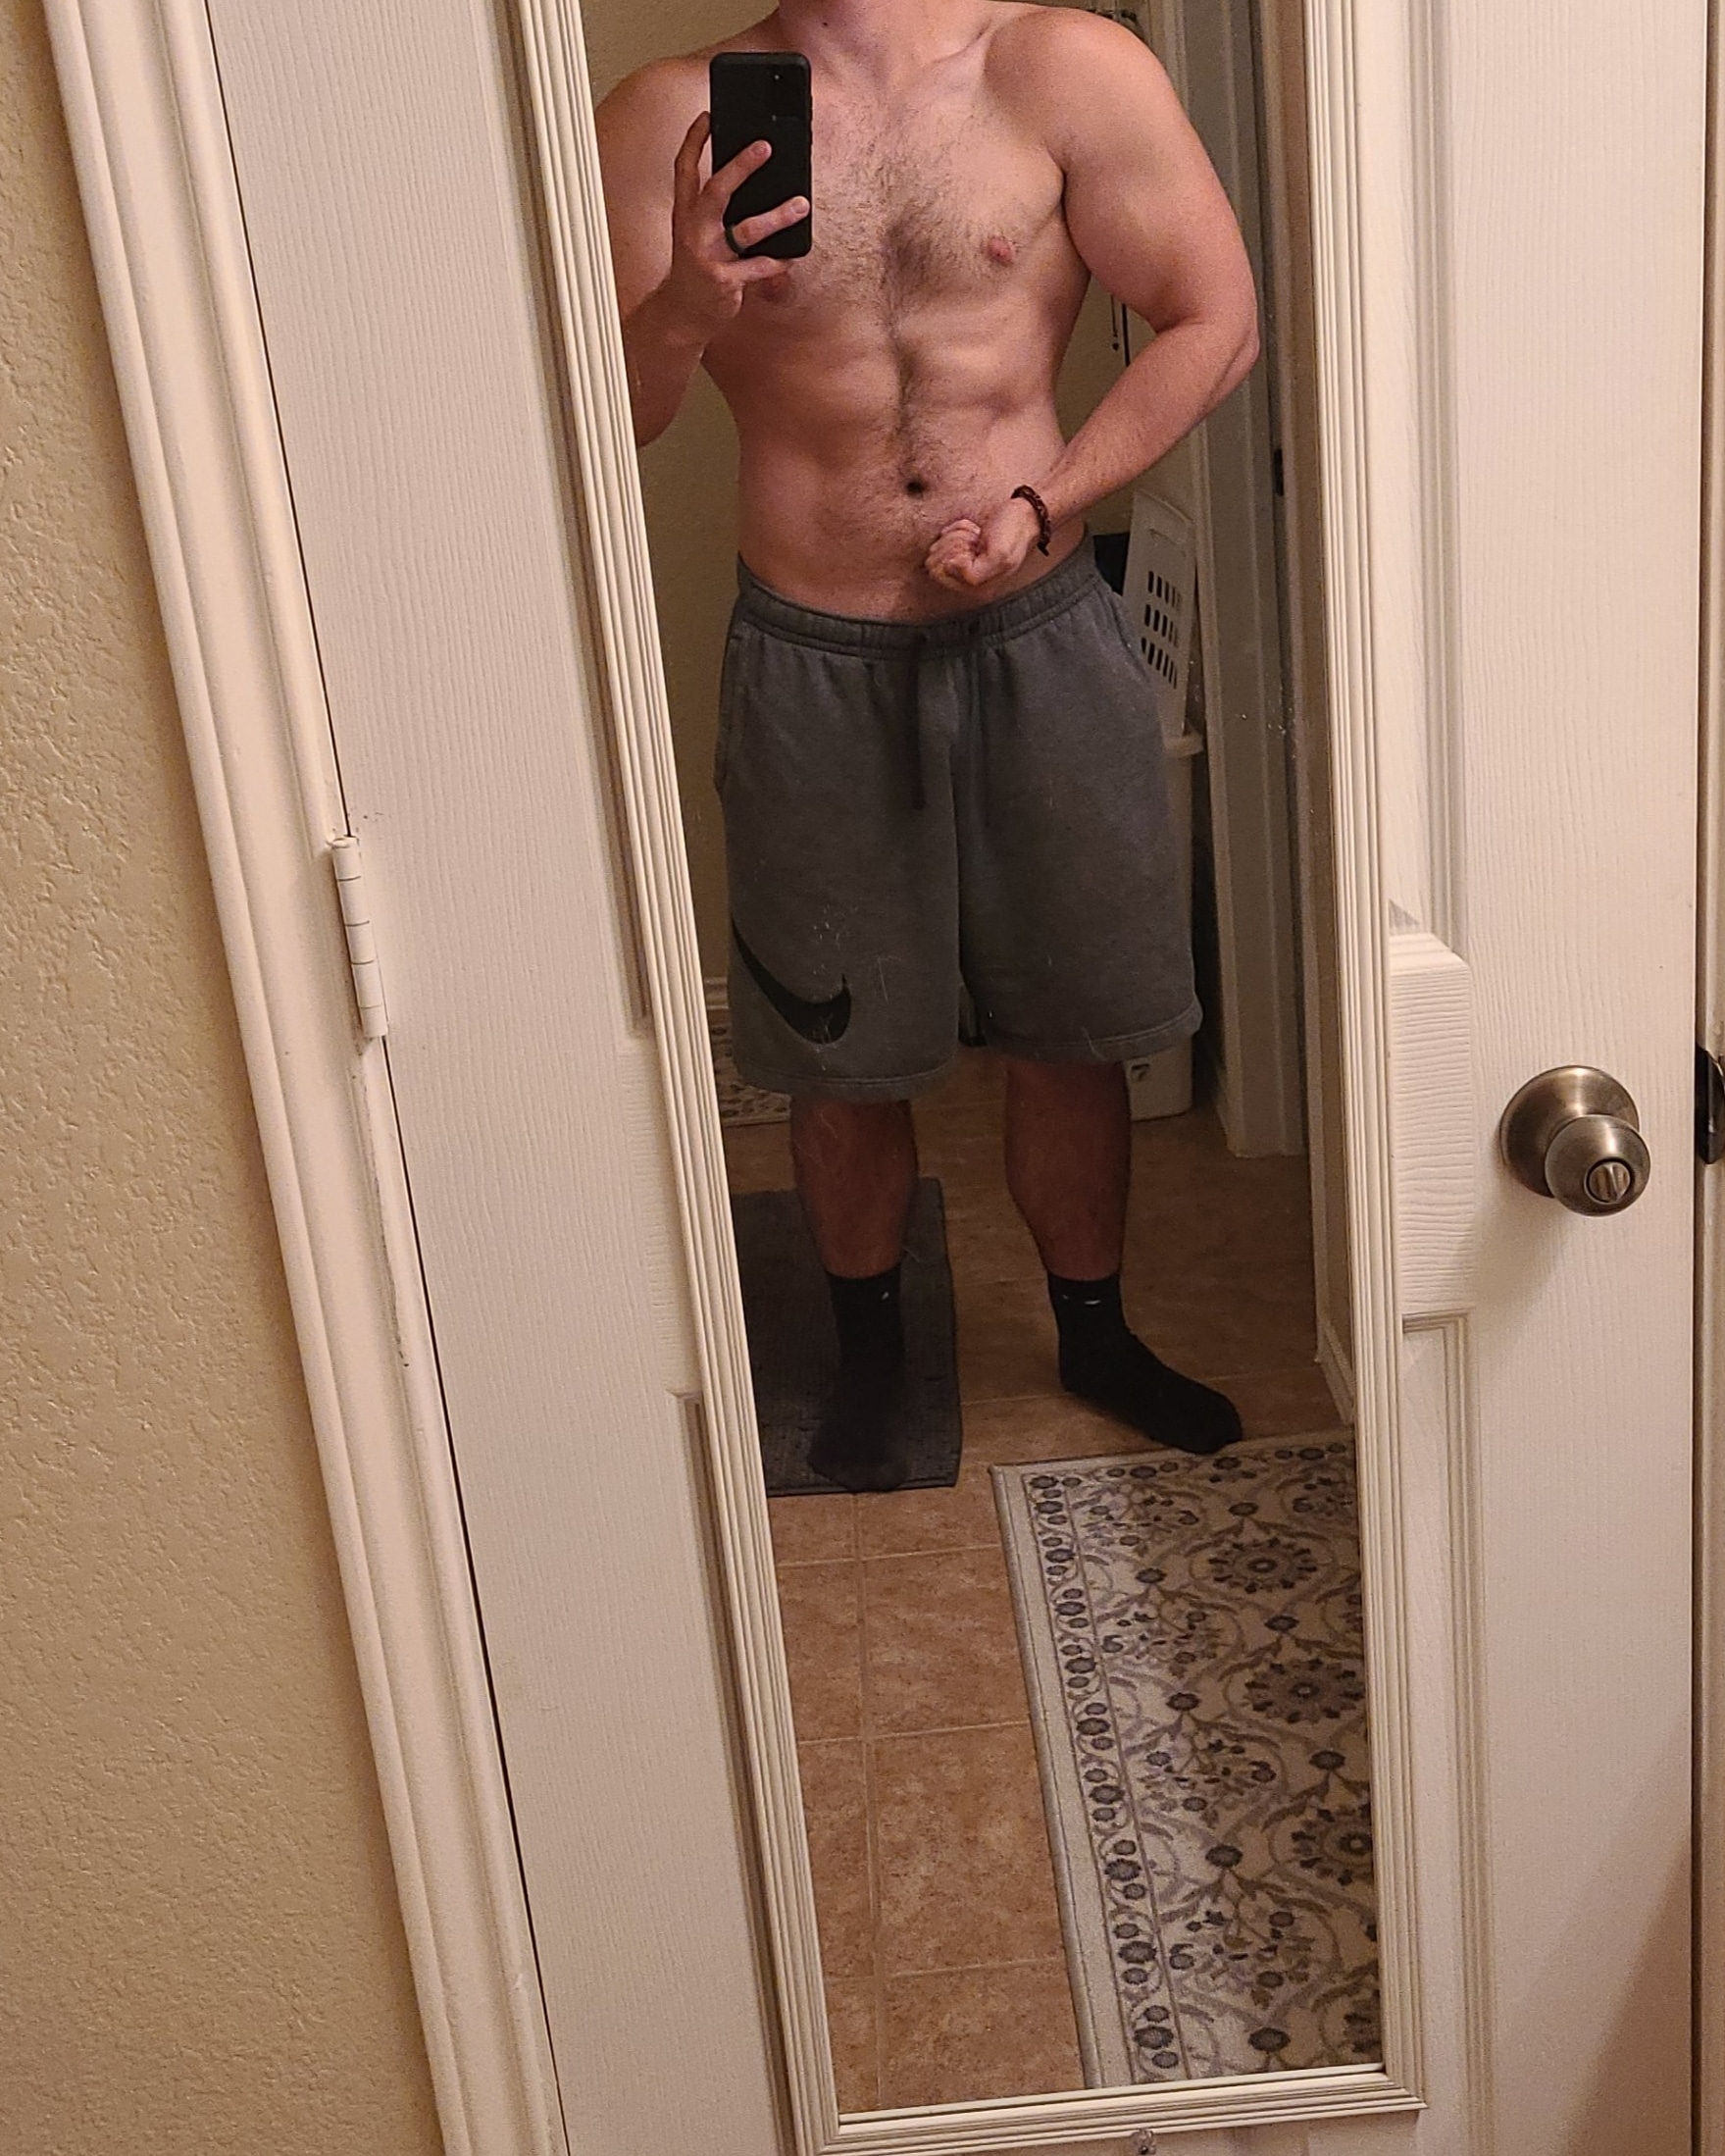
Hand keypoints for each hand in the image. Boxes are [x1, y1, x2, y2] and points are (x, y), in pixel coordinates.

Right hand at [661, 114, 807, 339]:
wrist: (681, 314)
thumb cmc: (695, 268)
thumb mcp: (694, 234)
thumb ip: (713, 211)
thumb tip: (747, 183)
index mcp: (684, 213)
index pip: (684, 169)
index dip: (694, 141)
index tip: (708, 116)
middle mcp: (694, 230)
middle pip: (717, 190)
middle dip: (741, 166)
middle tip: (766, 147)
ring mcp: (709, 256)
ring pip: (747, 229)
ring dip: (777, 216)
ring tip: (802, 204)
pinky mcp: (725, 281)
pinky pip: (758, 268)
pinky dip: (778, 261)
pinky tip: (793, 254)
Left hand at [923, 495, 1045, 592]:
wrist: (1025, 515)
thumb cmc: (1013, 534)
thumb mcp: (999, 557)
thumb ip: (973, 573)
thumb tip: (950, 569)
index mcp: (975, 588)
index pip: (938, 574)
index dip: (952, 555)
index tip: (972, 547)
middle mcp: (966, 581)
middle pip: (934, 562)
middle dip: (953, 544)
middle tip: (975, 541)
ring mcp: (962, 565)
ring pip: (937, 548)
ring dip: (957, 535)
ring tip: (977, 536)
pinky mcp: (961, 550)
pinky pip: (944, 536)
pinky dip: (958, 528)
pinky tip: (974, 531)